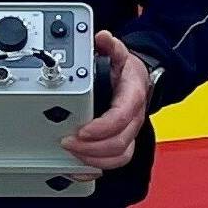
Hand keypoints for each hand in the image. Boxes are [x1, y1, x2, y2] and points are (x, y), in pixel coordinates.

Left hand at [62, 32, 148, 174]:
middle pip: (119, 143)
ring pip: (119, 157)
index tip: (81, 130)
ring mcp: (128, 134)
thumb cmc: (127, 72)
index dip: (101, 128)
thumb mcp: (119, 55)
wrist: (140, 82)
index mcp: (132, 98)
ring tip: (72, 154)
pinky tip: (79, 169)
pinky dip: (95, 169)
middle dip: (91, 147)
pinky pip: (113, 163)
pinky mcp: (121, 143)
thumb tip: (103, 38)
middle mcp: (133, 120)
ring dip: (94, 160)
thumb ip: (110, 46)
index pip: (120, 119)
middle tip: (68, 142)